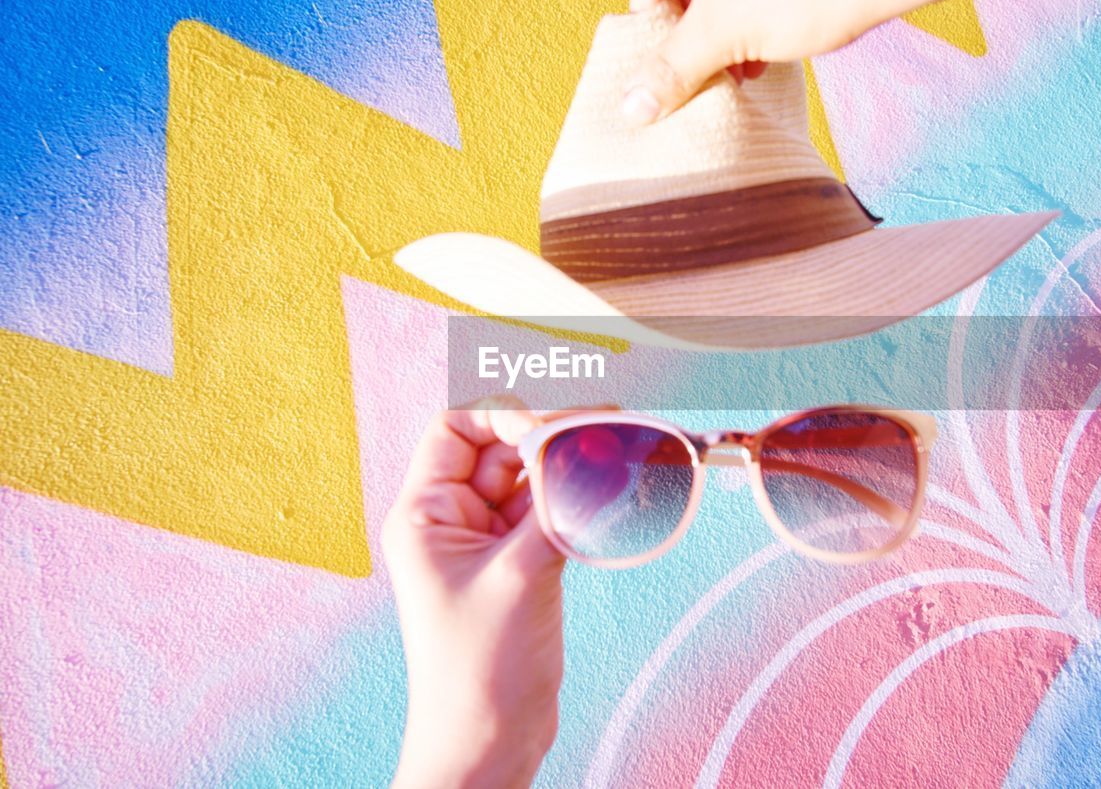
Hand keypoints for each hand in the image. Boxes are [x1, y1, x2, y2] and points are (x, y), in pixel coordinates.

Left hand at [382, 397, 577, 787]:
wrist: (488, 743)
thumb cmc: (478, 671)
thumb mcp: (520, 577)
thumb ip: (558, 507)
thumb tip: (596, 450)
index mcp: (424, 514)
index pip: (456, 428)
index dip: (505, 415)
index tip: (555, 429)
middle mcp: (451, 519)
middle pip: (501, 447)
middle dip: (551, 434)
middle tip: (607, 426)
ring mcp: (487, 542)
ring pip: (531, 479)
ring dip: (571, 466)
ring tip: (617, 453)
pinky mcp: (519, 564)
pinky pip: (549, 512)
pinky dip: (579, 500)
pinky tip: (612, 493)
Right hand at [622, 0, 1100, 124]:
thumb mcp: (726, 34)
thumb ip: (671, 70)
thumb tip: (629, 109)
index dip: (656, 27)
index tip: (670, 70)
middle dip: (697, 29)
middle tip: (709, 75)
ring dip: (729, 25)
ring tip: (744, 69)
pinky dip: (760, 7)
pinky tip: (773, 47)